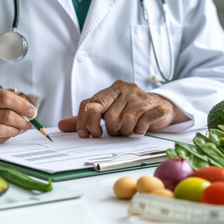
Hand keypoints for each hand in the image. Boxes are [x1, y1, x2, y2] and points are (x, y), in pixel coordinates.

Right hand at [0, 86, 34, 144]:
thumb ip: (5, 95)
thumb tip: (26, 102)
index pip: (6, 98)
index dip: (22, 105)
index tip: (31, 110)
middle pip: (6, 116)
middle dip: (22, 121)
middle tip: (28, 121)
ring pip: (1, 130)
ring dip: (16, 130)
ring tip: (20, 128)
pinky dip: (6, 137)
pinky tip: (9, 132)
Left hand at [58, 80, 189, 136]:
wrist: (161, 106)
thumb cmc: (132, 110)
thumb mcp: (108, 111)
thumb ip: (86, 118)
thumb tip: (62, 126)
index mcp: (112, 89)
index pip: (91, 104)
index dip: (86, 122)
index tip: (89, 134)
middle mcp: (126, 89)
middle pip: (109, 116)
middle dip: (112, 129)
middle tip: (117, 130)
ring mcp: (142, 97)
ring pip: (126, 121)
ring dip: (126, 131)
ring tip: (130, 129)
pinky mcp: (155, 106)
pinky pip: (143, 122)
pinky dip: (140, 130)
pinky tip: (141, 128)